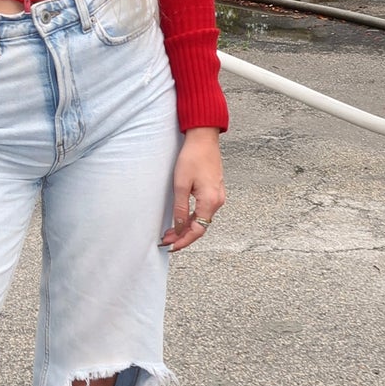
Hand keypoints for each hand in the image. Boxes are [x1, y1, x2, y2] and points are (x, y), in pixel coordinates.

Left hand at [162, 127, 224, 251]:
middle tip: (166, 241)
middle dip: (183, 236)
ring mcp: (218, 195)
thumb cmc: (192, 157)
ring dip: (187, 227)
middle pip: (201, 226)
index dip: (183, 241)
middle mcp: (217, 201)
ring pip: (202, 218)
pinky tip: (182, 218)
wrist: (204, 138)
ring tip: (170, 232)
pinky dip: (192, 217)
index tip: (170, 247)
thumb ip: (180, 208)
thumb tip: (178, 228)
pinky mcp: (214, 190)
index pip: (197, 230)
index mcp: (210, 201)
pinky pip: (204, 210)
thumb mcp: (181, 185)